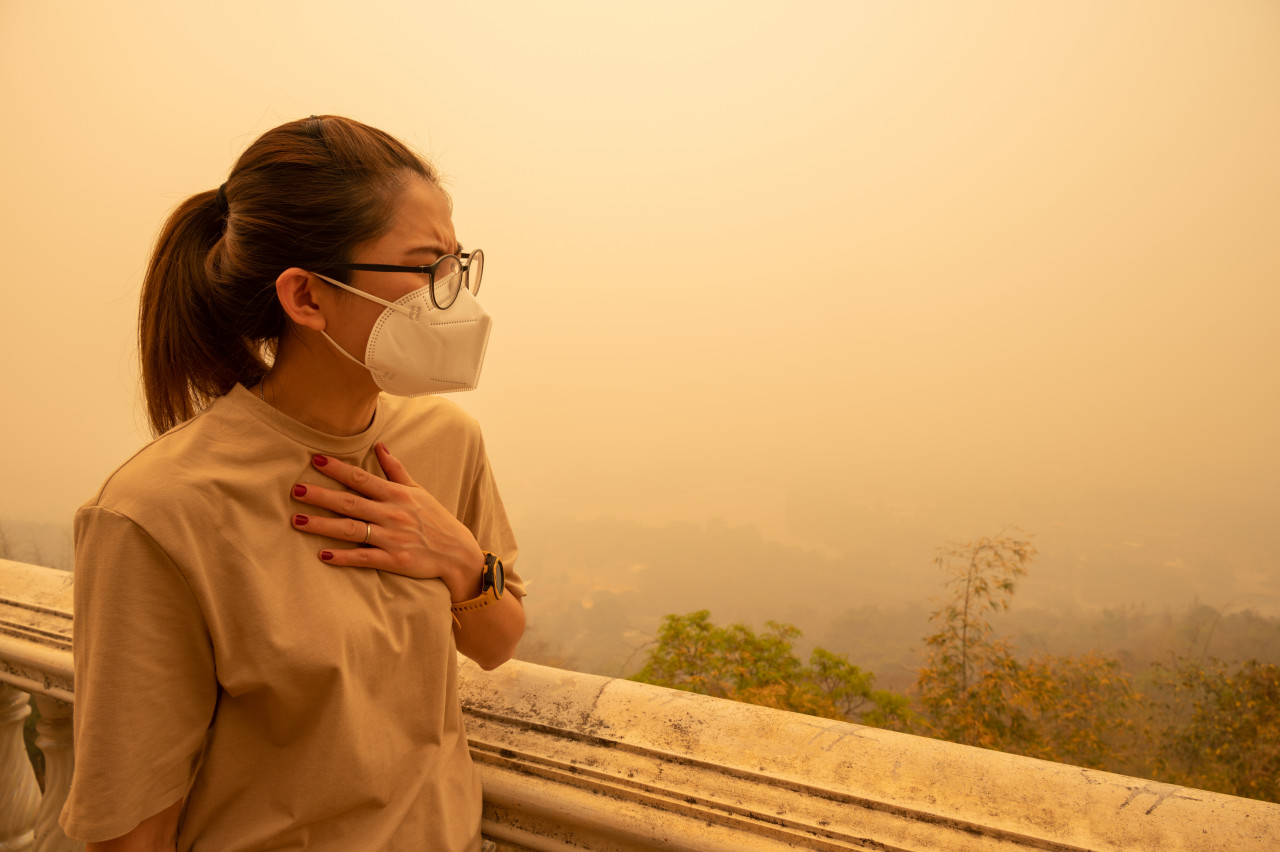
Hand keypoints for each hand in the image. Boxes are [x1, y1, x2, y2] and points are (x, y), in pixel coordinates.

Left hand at [290, 443, 484, 600]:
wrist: (457, 552)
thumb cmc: (436, 520)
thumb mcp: (419, 491)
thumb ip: (396, 470)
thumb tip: (380, 446)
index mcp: (397, 495)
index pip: (362, 479)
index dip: (338, 469)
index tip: (316, 461)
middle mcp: (392, 514)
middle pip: (351, 502)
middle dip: (322, 496)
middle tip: (296, 490)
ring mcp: (393, 538)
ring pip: (352, 530)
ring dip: (324, 525)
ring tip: (298, 521)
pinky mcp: (394, 561)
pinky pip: (365, 558)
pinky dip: (344, 557)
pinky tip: (323, 555)